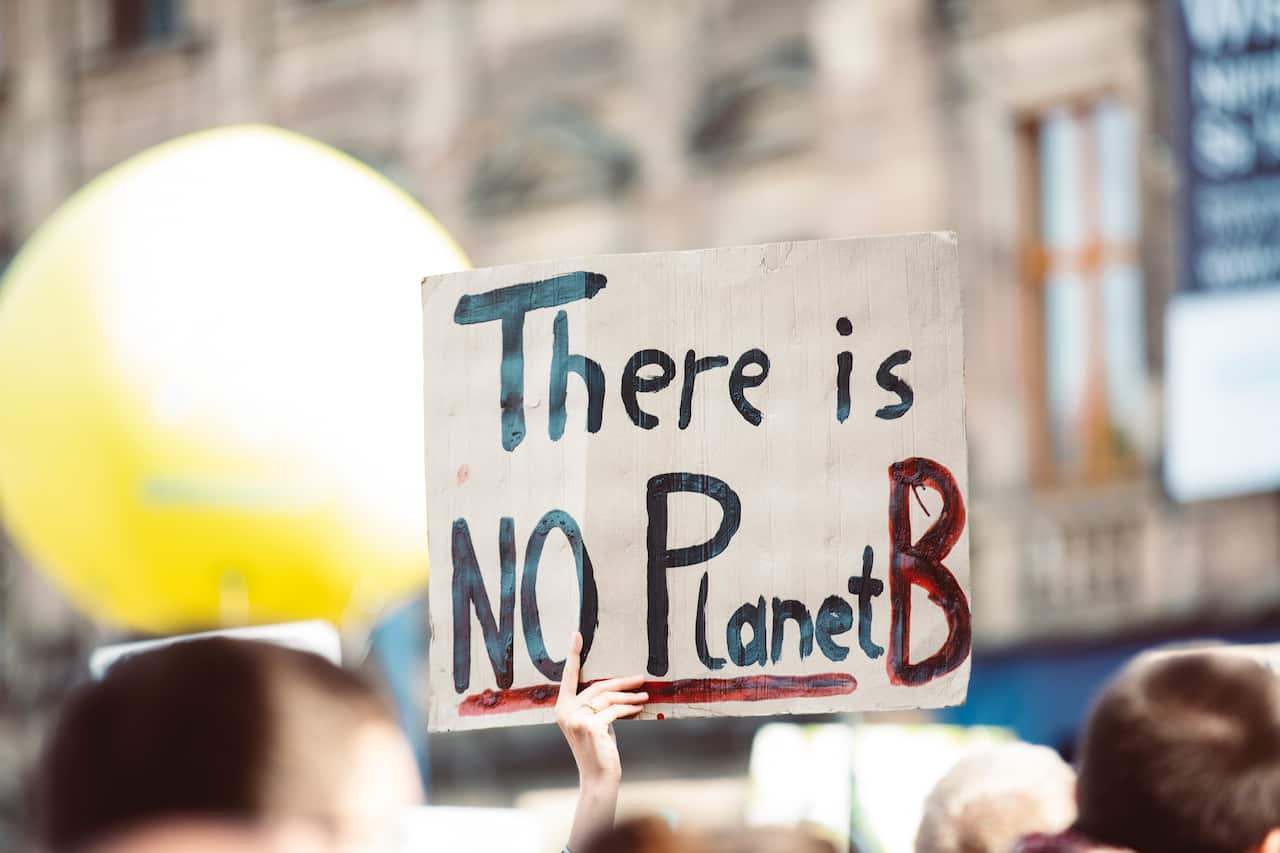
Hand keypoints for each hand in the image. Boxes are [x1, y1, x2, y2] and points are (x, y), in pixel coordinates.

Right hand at [555, 631, 647, 784]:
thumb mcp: (594, 723)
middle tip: (640, 678)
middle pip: (597, 686)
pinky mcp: (591, 726)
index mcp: (562, 708)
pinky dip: (629, 708)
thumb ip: (596, 706)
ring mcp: (577, 719)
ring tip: (644, 696)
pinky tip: (639, 708)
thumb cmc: (598, 750)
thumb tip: (616, 688)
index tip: (577, 634)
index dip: (573, 655)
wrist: (598, 778)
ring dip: (630, 696)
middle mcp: (565, 712)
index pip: (568, 677)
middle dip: (621, 681)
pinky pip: (615, 711)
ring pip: (608, 698)